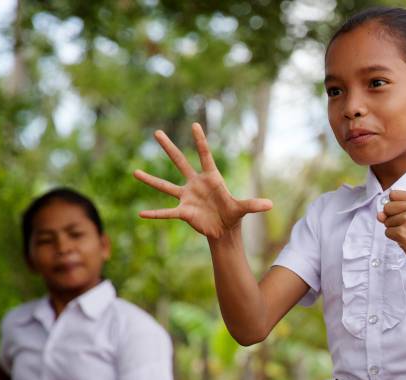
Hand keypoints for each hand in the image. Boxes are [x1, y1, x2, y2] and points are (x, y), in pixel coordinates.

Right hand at [133, 123, 272, 238]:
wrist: (223, 229)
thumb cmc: (232, 214)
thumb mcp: (243, 208)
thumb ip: (253, 205)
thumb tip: (270, 205)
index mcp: (211, 178)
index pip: (205, 155)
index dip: (201, 141)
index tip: (195, 124)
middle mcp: (195, 183)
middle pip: (180, 162)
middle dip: (169, 147)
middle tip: (157, 132)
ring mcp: (187, 196)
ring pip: (165, 185)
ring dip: (150, 179)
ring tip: (135, 171)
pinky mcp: (183, 212)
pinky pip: (166, 212)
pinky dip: (154, 214)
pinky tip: (140, 214)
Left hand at [377, 190, 405, 270]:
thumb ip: (396, 210)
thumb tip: (379, 215)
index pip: (393, 194)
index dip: (394, 205)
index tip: (405, 213)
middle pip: (387, 207)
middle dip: (392, 217)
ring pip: (386, 221)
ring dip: (394, 228)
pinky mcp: (402, 233)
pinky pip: (387, 232)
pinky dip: (394, 237)